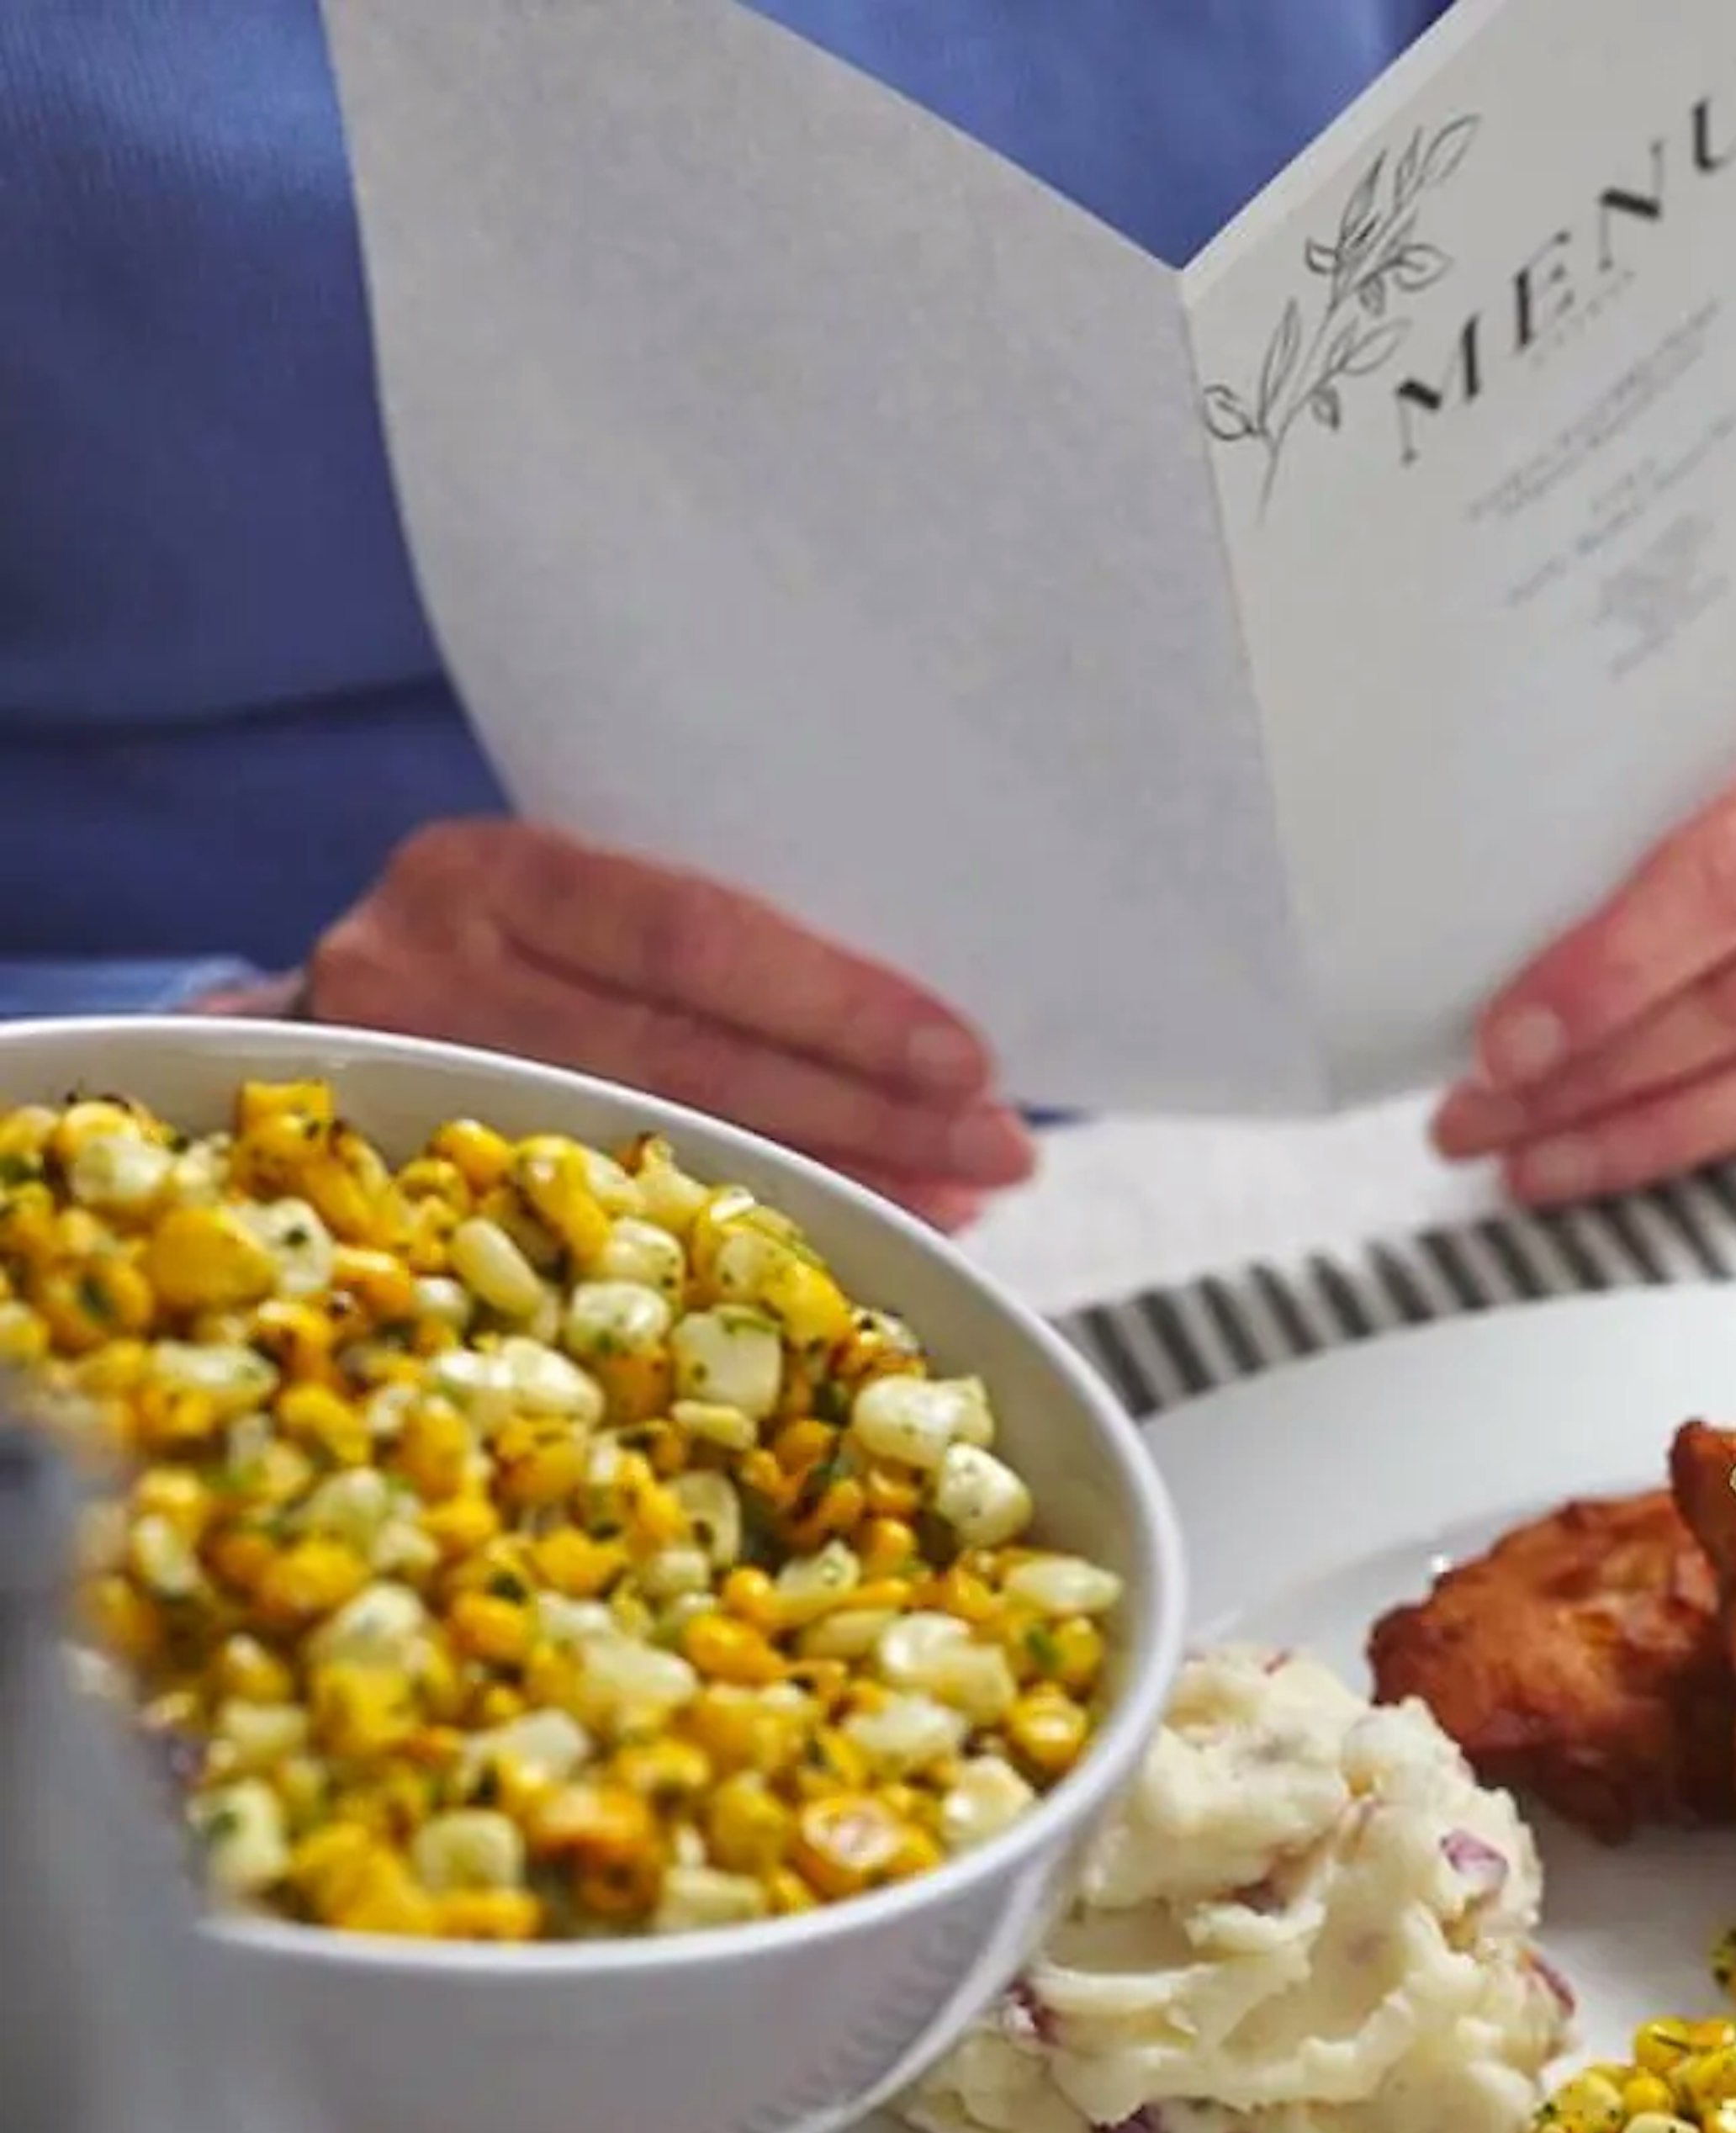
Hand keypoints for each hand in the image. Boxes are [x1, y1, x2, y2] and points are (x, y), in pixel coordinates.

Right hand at [266, 820, 1033, 1230]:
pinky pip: (624, 1227)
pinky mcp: (417, 1195)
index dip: (837, 1007)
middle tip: (1002, 1149)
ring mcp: (412, 1099)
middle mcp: (421, 974)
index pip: (692, 937)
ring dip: (841, 1179)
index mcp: (483, 874)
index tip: (968, 1060)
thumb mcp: (575, 919)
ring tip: (962, 1197)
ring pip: (665, 1151)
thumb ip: (698, 951)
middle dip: (871, 1111)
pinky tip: (866, 1236)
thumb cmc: (499, 973)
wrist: (313, 1047)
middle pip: (687, 1059)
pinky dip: (764, 1230)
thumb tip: (928, 1030)